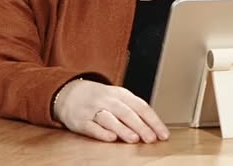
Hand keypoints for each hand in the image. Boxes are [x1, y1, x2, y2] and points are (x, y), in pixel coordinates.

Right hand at [53, 79, 169, 142]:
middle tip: (152, 139)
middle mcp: (108, 100)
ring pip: (110, 119)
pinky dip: (102, 133)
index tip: (163, 133)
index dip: (153, 120)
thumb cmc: (100, 98)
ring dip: (123, 129)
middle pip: (127, 112)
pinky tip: (111, 138)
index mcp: (121, 94)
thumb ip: (133, 110)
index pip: (141, 106)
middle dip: (141, 126)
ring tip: (135, 139)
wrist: (70, 92)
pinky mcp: (81, 121)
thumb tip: (153, 127)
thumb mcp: (118, 97)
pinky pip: (92, 127)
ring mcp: (94, 109)